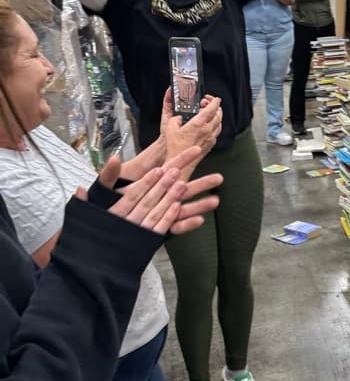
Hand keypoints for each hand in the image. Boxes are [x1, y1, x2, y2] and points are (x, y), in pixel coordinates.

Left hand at [91, 155, 221, 235]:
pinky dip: (185, 225)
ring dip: (198, 205)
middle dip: (200, 184)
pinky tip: (199, 221)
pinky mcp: (156, 230)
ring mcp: (157, 214)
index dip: (182, 158)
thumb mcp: (103, 189)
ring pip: (181, 208)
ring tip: (216, 201)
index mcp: (145, 184)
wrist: (99, 231)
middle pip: (180, 188)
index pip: (166, 169)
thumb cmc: (102, 207)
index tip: (197, 149)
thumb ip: (109, 175)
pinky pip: (173, 227)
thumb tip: (114, 158)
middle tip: (219, 178)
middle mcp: (155, 198)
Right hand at [162, 91, 221, 173]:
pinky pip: (217, 132)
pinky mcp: (211, 144)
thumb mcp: (170, 127)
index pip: (211, 108)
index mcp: (198, 124)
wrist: (181, 161)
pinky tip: (209, 126)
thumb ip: (175, 117)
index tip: (215, 98)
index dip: (214, 101)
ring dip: (217, 116)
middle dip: (216, 107)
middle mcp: (207, 130)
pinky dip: (215, 126)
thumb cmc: (175, 147)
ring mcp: (210, 137)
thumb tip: (178, 116)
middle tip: (210, 104)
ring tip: (210, 114)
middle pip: (218, 114)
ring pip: (219, 123)